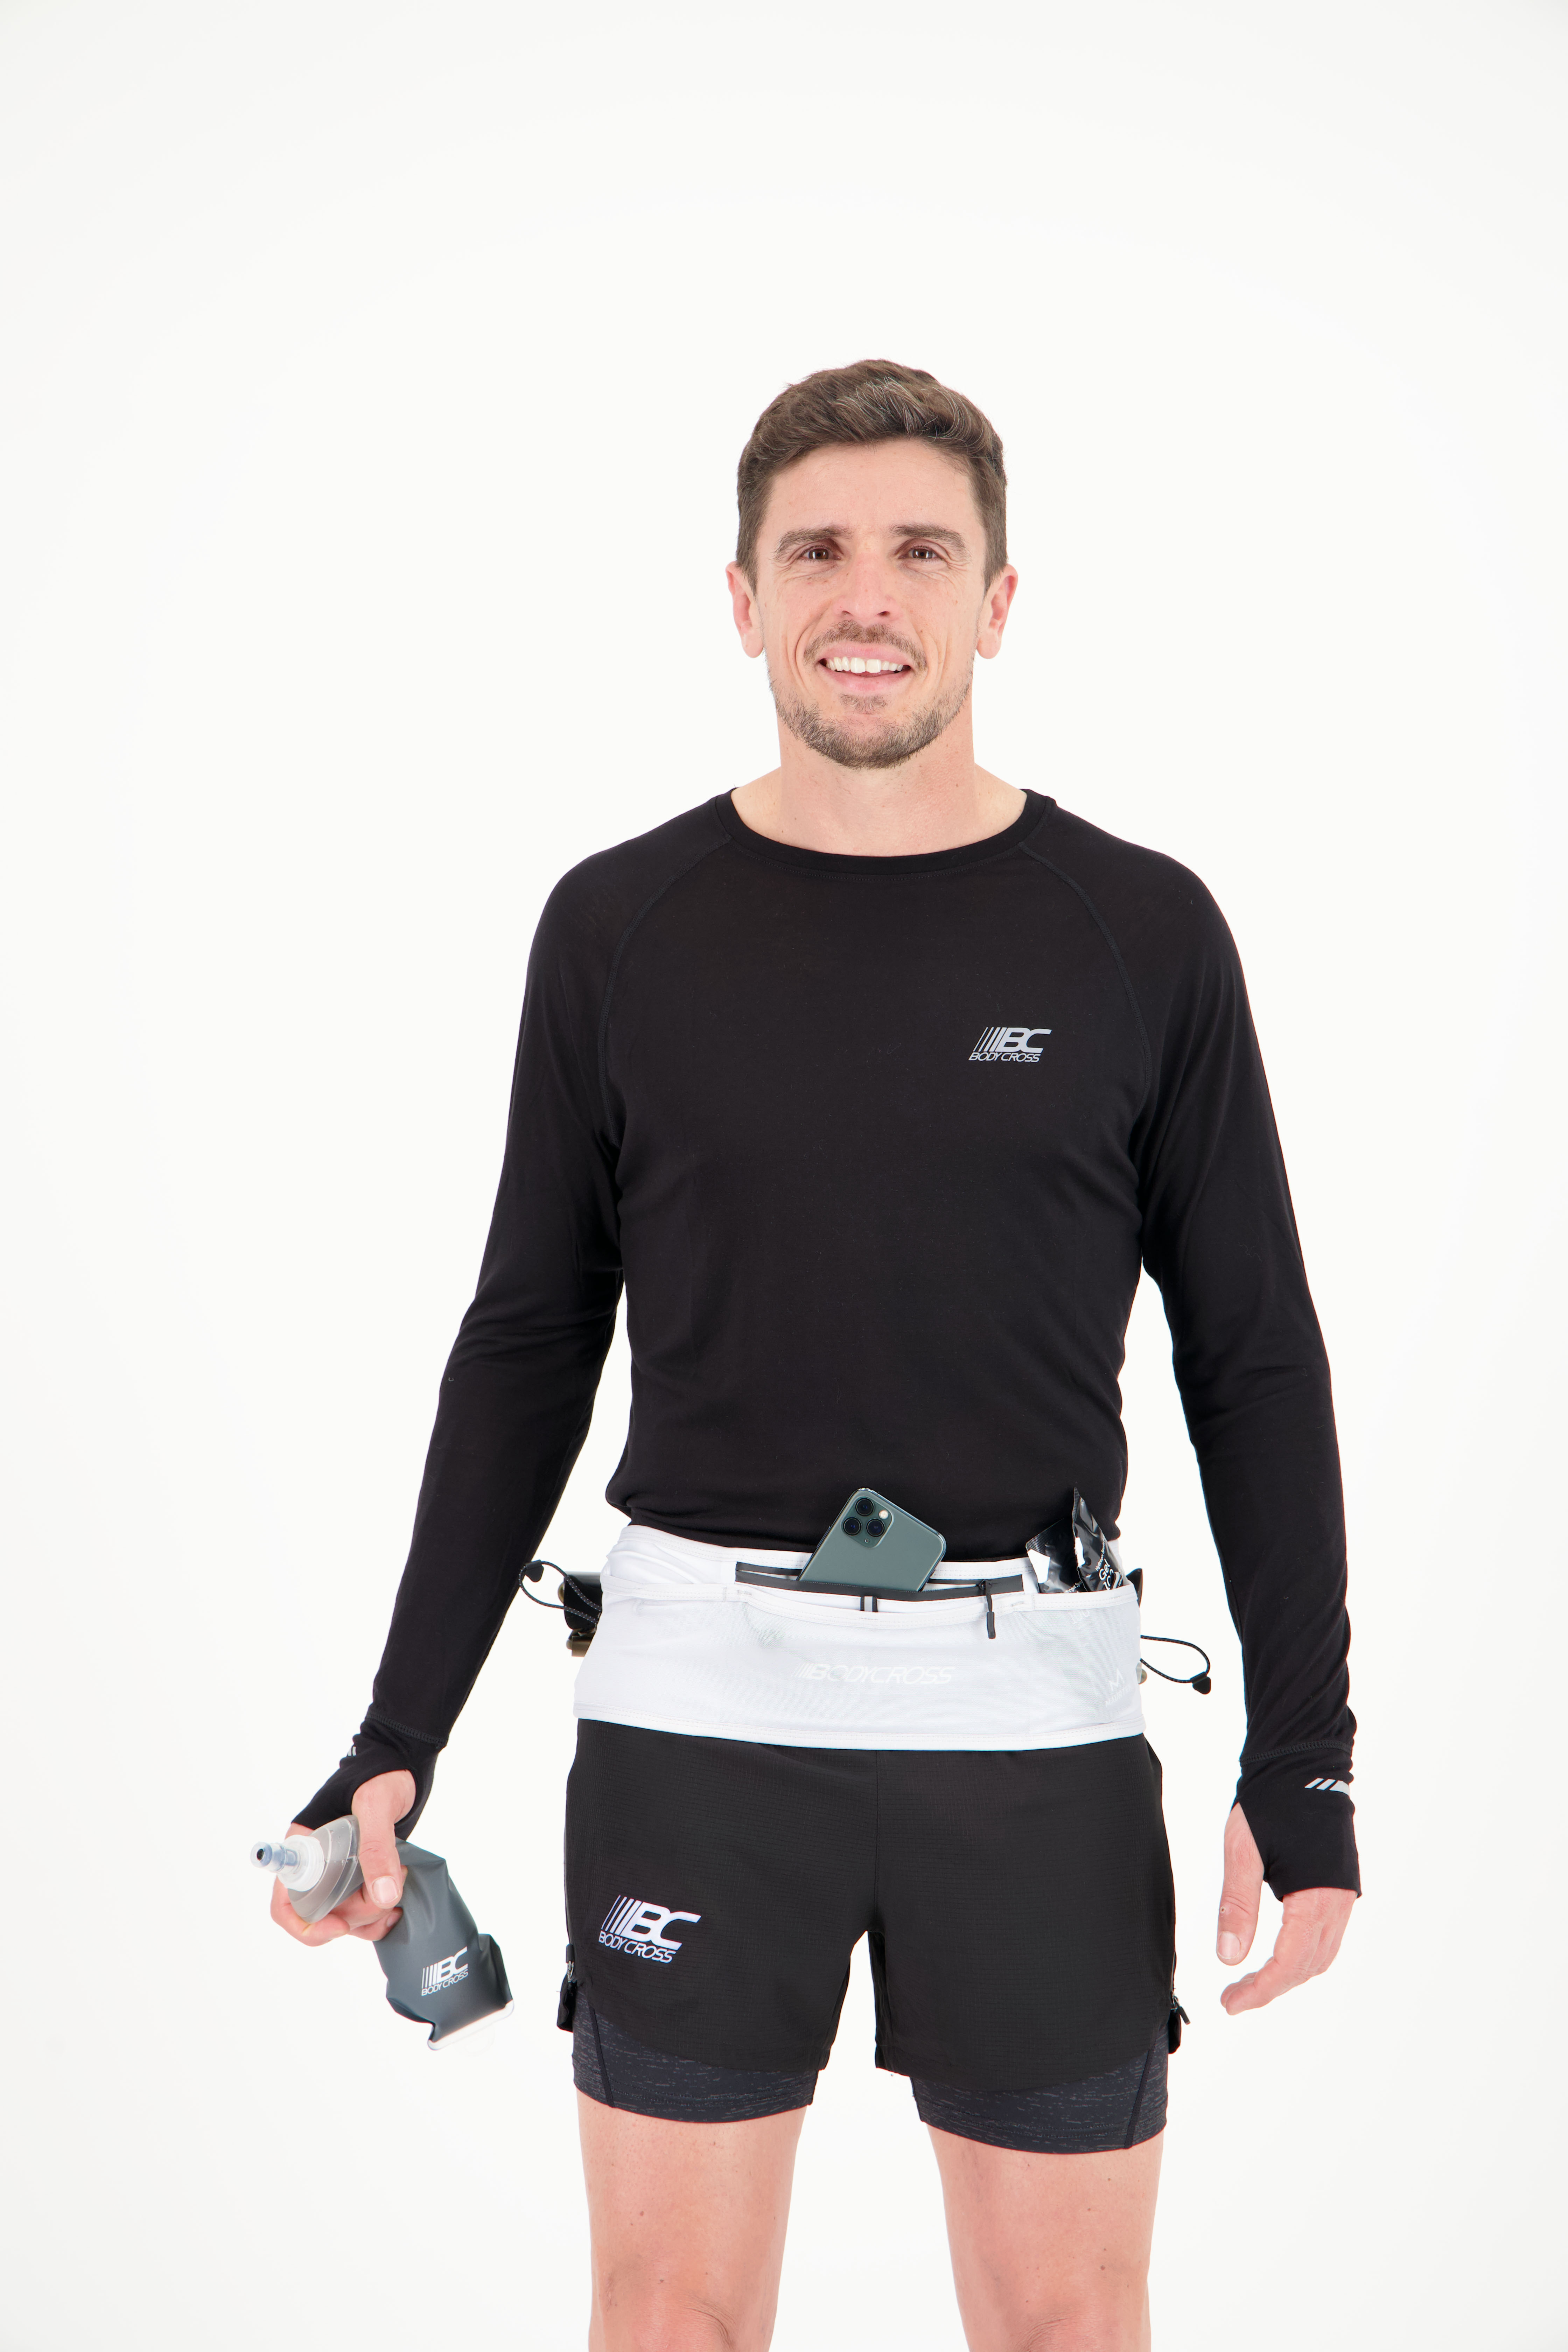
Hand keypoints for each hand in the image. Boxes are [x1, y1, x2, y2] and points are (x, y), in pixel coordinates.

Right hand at [268, 1769, 416, 1947]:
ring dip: (373, 1913)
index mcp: (305, 1846)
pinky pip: (363, 1911)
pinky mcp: (361, 1875)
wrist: (404, 1762)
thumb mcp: (376, 1805)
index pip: (286, 1902)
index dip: (306, 1925)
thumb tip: (383, 1897)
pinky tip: (399, 1903)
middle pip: (322, 1916)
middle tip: (387, 1890)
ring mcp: (339, 1872)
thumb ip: (377, 1848)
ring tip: (399, 1879)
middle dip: (355, 1915)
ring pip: (345, 1917)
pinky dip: (380, 1914)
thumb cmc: (382, 1774)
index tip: (340, 1926)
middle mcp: (317, 1864)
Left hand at [1215, 1802, 1355, 2014]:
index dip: (1261, 1989)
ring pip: (1320, 1956)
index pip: (1290, 1962)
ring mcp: (1343, 1896)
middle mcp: (1337, 1902)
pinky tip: (1276, 1952)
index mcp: (1315, 1896)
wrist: (1303, 1762)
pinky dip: (1301, 1955)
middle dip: (1272, 1987)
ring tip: (1250, 1982)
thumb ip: (1237, 1905)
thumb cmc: (1271, 1801)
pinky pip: (1326, 1937)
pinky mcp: (1339, 1888)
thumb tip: (1228, 1957)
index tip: (1231, 2004)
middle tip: (1234, 1997)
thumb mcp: (1242, 1850)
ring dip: (1288, 1975)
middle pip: (1308, 1966)